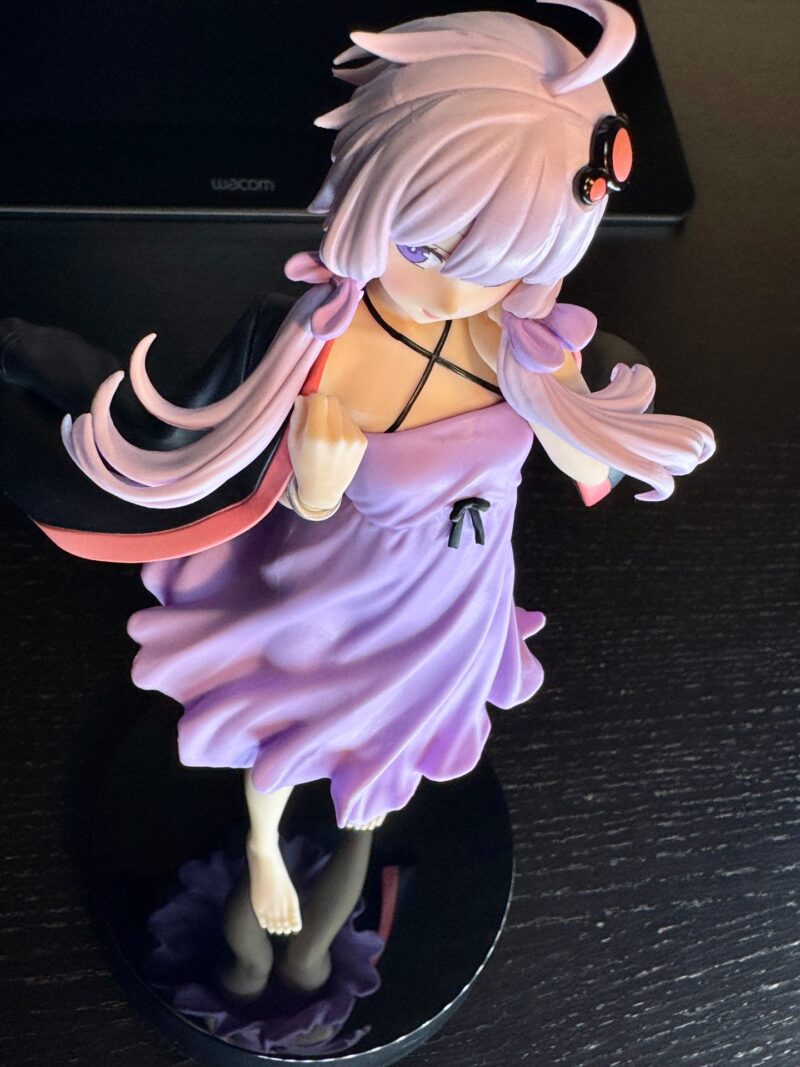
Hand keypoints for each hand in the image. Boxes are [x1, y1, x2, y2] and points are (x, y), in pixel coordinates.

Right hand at [287, 393, 367, 510]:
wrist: (324, 490)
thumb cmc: (303, 464)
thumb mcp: (292, 441)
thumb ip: (297, 416)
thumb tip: (304, 396)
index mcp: (316, 435)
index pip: (318, 399)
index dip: (312, 400)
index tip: (309, 408)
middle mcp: (336, 435)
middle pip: (332, 400)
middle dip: (324, 405)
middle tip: (318, 419)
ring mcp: (352, 439)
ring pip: (343, 410)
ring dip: (334, 415)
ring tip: (328, 432)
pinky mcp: (362, 442)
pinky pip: (351, 421)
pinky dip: (343, 425)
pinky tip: (338, 440)